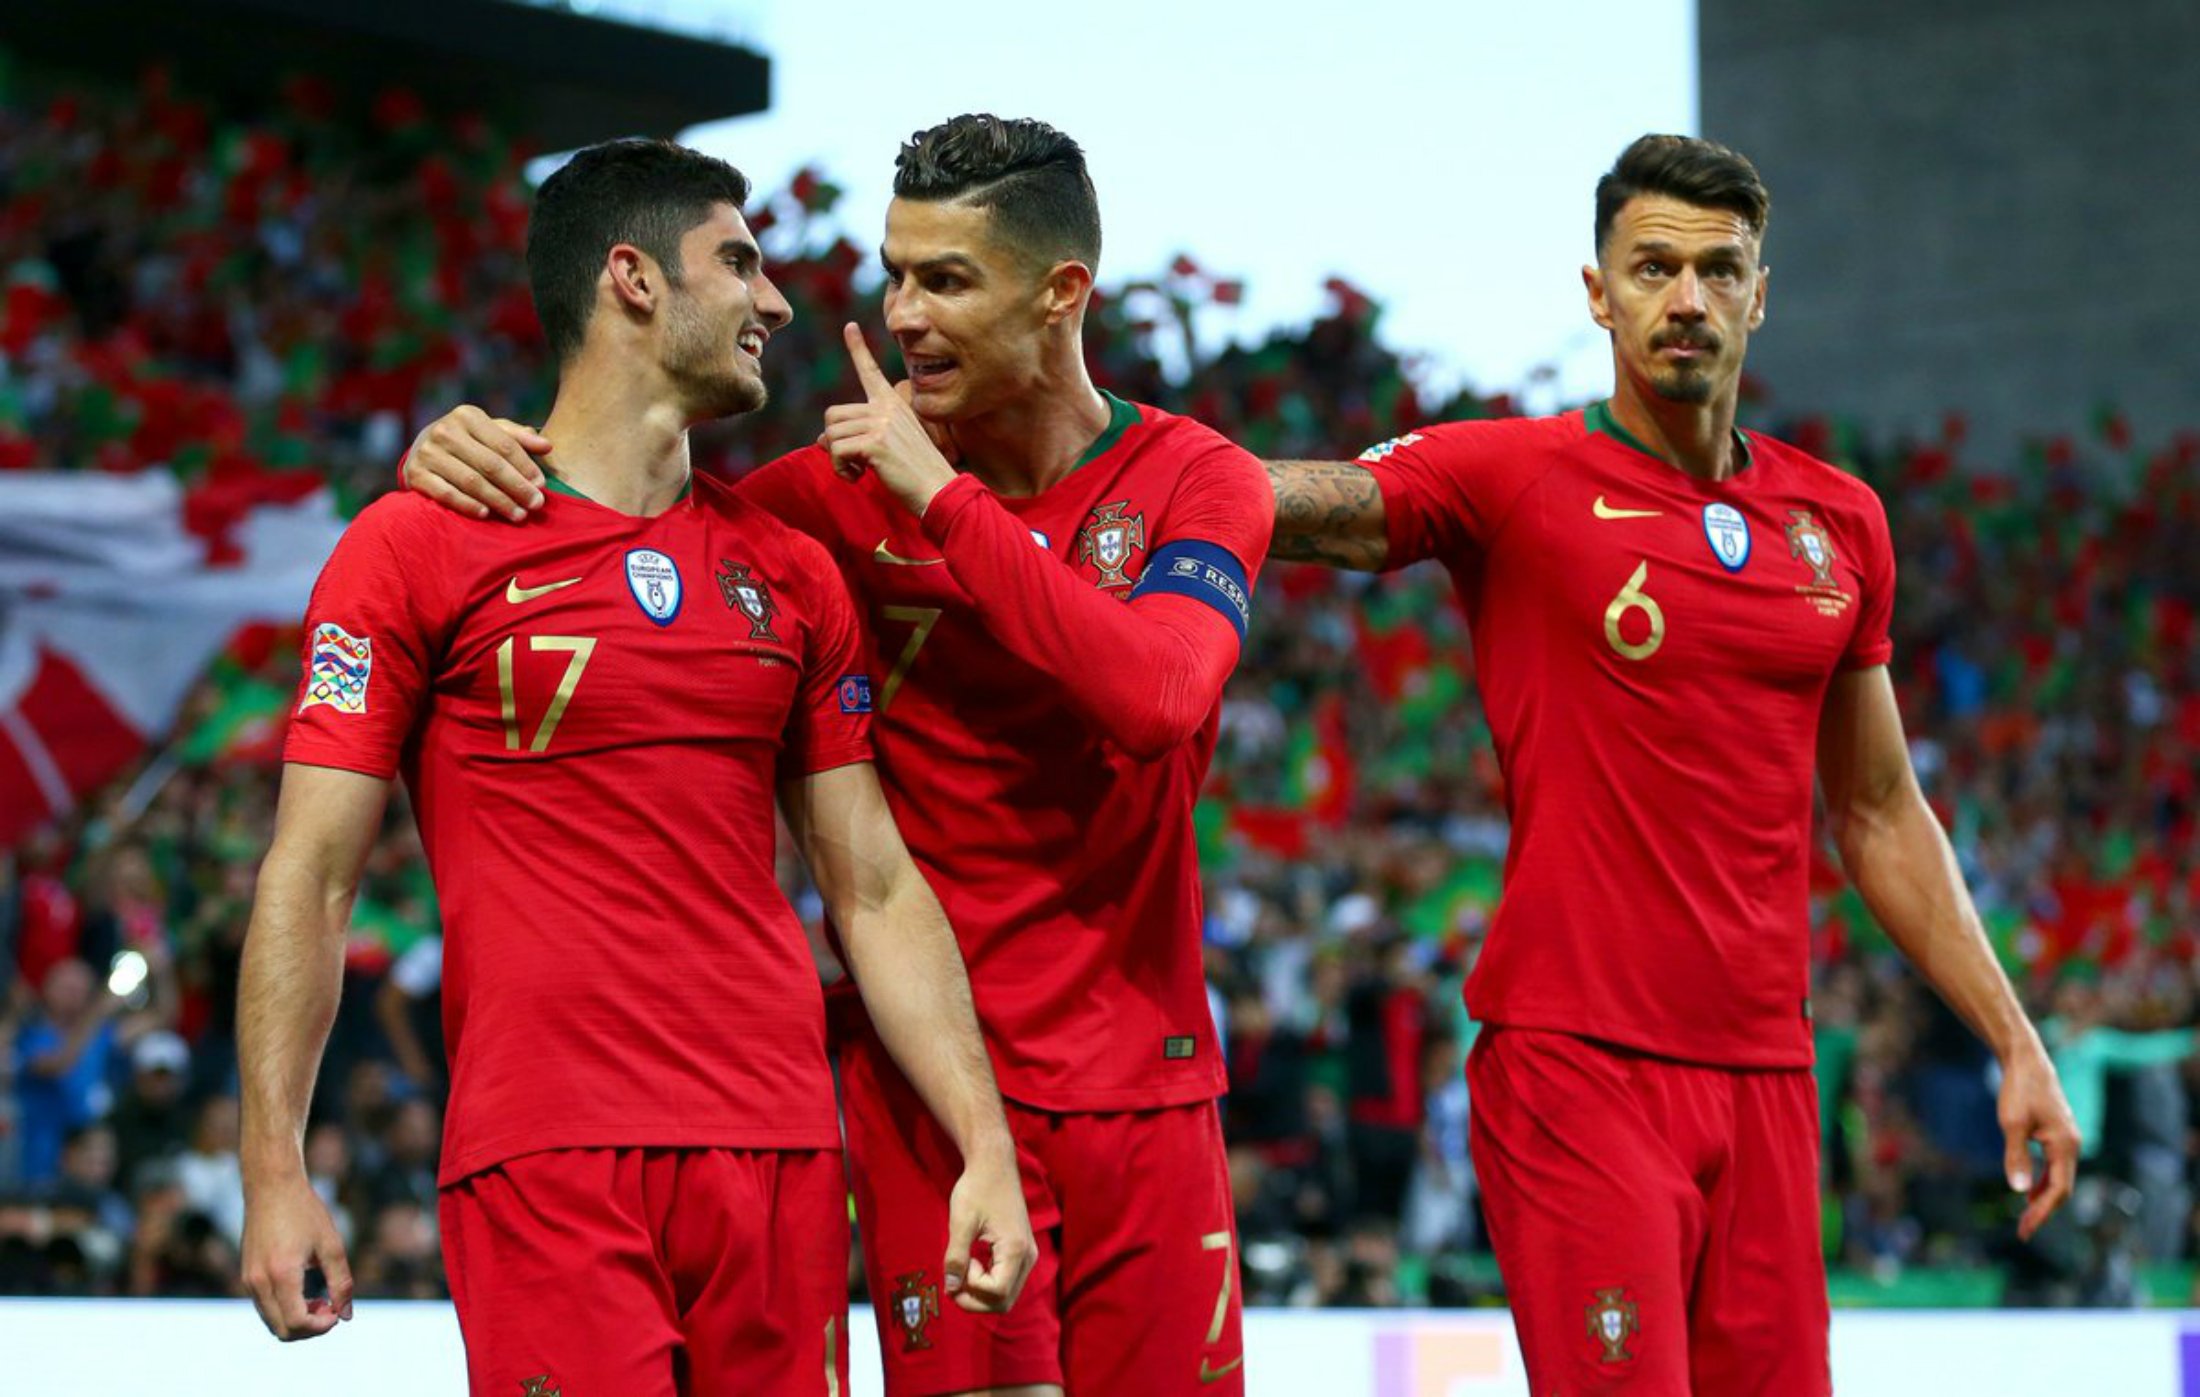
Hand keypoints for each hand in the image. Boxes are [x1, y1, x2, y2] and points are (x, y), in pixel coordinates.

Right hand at [241, 1173, 354, 1340]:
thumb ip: (341, 1283)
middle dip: (309, 1329)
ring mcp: (249, 1281)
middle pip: (281, 1330)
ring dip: (297, 1321)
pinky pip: (265, 1307)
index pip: (296, 1322)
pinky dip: (285, 1310)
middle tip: (330, 1308)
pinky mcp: (247, 1276)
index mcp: (281, 1274)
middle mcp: (259, 1282)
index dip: (320, 1327)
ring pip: (271, 1322)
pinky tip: (304, 1292)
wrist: (271, 1187)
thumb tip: (347, 1315)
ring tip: (319, 1300)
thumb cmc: (305, 1212)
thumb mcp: (332, 1245)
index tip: (337, 1312)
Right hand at [403, 406, 548, 521]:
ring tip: (518, 515)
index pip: (504, 445)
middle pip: (490, 465)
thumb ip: (518, 438)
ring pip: (471, 482)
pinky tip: (486, 514)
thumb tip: (548, 446)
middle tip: (536, 505)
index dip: (525, 467)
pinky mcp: (416, 475)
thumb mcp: (491, 432)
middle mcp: (445, 431)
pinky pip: (446, 494)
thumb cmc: (468, 441)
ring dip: (499, 501)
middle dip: (517, 487)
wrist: (422, 449)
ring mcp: (428, 453)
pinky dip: (467, 505)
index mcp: (467, 415)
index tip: (542, 486)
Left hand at [819, 324, 958, 516]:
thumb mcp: (888, 447)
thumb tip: (820, 439)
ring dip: (838, 459)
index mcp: (893, 405)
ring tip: (859, 471)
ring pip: (831, 434)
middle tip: (854, 462)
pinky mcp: (875, 442)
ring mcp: (881, 423)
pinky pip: (836, 451)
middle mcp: (886, 408)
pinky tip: (859, 478)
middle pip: (833, 415)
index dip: (858, 349)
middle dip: (835, 441)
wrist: (938, 490)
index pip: (871, 372)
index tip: (849, 327)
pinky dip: (840, 470)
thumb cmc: (915, 474)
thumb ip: (859, 436)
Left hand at [941, 1143, 1035, 1313]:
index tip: (961, 1262)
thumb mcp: (961, 1222)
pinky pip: (1007, 1281)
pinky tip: (972, 1263)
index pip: (997, 1293)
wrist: (994, 1165)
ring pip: (1006, 1295)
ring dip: (981, 1293)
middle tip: (954, 1280)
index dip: (972, 1287)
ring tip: (963, 1268)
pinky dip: (987, 1283)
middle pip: (1003, 1302)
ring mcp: (1028, 1255)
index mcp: (1016, 1249)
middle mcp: (1028, 1257)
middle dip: (975, 1300)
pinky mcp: (1022, 1252)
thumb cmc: (977, 1188)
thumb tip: (950, 1289)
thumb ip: (955, 1257)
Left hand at [1998, 1045, 2080, 1239]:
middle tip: (2023, 1231)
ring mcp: (2067, 1140)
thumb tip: (2017, 1190)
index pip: (2058, 1191)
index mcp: (2065, 1146)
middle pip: (2061, 1189)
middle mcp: (2072, 1145)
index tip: (2025, 1231)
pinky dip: (2043, 1182)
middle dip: (2043, 1211)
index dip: (2042, 1213)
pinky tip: (2029, 1190)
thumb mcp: (2011, 1125)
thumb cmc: (2018, 1091)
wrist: (2026, 1062)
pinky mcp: (2058, 1134)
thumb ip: (2016, 1157)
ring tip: (2026, 1217)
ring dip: (2043, 1198)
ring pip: (2059, 1178)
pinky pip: (2055, 1167)